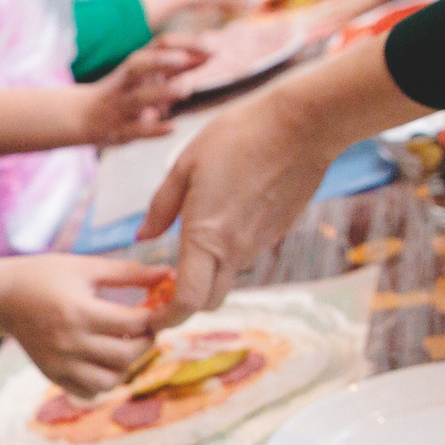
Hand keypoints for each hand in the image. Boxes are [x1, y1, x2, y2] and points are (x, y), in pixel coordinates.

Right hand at [0, 255, 164, 395]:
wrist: (3, 298)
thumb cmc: (47, 276)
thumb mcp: (87, 267)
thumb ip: (130, 273)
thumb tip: (170, 275)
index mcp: (78, 311)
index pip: (133, 323)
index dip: (152, 316)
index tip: (154, 308)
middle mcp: (68, 342)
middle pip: (126, 355)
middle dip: (145, 342)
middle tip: (144, 329)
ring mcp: (59, 363)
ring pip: (110, 380)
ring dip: (125, 365)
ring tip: (123, 345)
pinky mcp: (53, 375)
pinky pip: (89, 391)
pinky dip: (104, 380)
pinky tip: (103, 359)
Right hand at [80, 40, 203, 146]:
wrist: (82, 116)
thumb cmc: (124, 91)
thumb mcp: (147, 75)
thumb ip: (176, 67)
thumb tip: (210, 55)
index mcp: (135, 66)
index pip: (158, 47)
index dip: (183, 45)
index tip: (211, 48)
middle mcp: (126, 83)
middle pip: (139, 65)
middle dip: (162, 61)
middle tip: (187, 59)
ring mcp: (121, 106)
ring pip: (139, 98)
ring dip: (162, 93)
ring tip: (186, 90)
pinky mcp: (120, 130)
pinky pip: (137, 130)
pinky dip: (154, 130)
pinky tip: (172, 128)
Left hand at [139, 89, 333, 321]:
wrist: (301, 125)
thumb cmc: (238, 137)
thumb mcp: (185, 166)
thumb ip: (161, 208)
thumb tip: (143, 237)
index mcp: (206, 238)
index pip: (188, 301)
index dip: (168, 318)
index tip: (153, 319)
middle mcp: (236, 250)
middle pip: (209, 301)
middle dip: (186, 304)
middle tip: (166, 288)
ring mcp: (260, 244)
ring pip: (228, 277)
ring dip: (208, 275)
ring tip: (191, 247)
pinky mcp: (277, 232)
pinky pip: (247, 254)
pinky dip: (229, 252)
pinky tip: (223, 220)